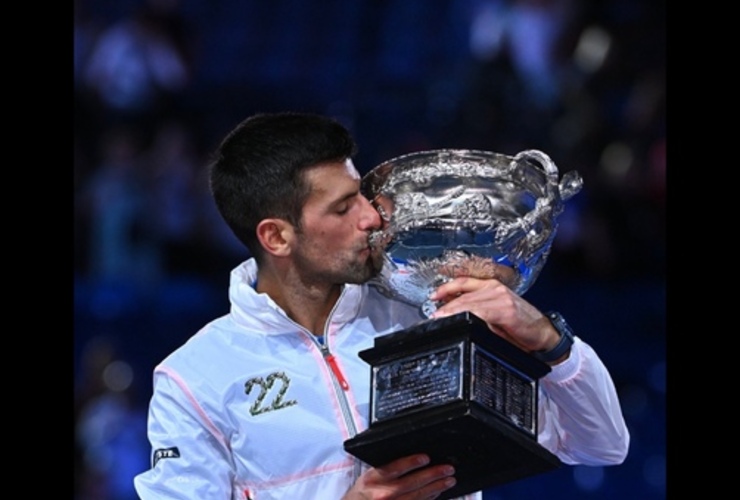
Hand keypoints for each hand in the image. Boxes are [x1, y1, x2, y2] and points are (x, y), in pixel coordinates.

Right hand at [342, 453, 455, 499]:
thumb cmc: (362, 493)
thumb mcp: (368, 476)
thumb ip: (386, 468)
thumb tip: (412, 460)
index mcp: (373, 479)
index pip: (395, 468)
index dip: (412, 462)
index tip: (426, 458)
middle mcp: (383, 493)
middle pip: (412, 483)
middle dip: (432, 475)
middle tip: (447, 469)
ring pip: (418, 497)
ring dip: (436, 488)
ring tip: (448, 480)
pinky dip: (429, 499)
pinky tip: (437, 492)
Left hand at [429, 276, 560, 353]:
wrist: (544, 335)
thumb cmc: (520, 327)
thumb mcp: (495, 316)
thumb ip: (477, 312)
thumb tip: (454, 314)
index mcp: (492, 286)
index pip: (464, 282)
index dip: (446, 288)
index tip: (433, 296)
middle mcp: (495, 288)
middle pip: (463, 293)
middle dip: (446, 304)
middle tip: (433, 314)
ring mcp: (501, 297)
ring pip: (470, 302)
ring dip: (453, 310)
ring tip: (441, 317)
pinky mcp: (506, 309)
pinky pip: (482, 311)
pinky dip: (468, 315)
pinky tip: (460, 318)